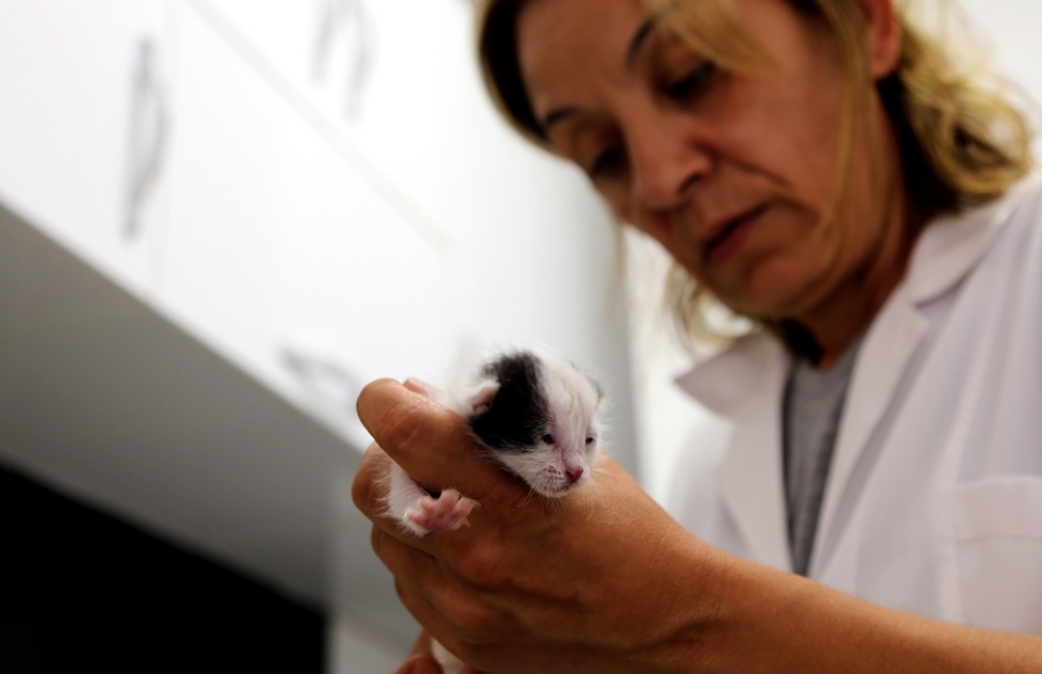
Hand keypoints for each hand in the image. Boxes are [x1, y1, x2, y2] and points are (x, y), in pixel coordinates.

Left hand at [352, 378, 723, 673]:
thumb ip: (496, 428)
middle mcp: (479, 557)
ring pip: (384, 538)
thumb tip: (422, 400)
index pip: (403, 433)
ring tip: (460, 505)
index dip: (384, 403)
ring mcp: (465, 607)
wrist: (670, 623)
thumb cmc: (631, 535)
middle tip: (426, 450)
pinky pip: (407, 585)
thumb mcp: (575, 457)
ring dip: (406, 509)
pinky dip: (425, 559)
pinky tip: (471, 549)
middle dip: (389, 455)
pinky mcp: (462, 643)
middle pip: (371, 486)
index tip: (394, 399)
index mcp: (512, 498)